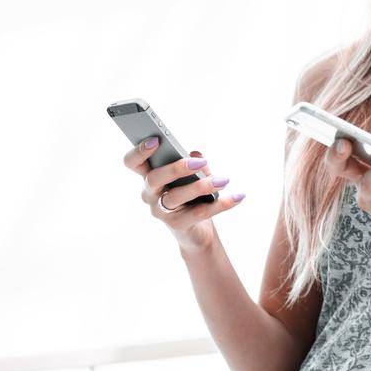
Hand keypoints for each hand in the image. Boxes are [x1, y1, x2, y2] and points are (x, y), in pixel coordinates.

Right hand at [122, 139, 244, 251]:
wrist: (197, 230)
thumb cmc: (191, 195)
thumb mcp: (194, 175)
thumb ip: (194, 162)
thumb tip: (196, 154)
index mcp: (149, 175)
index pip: (133, 162)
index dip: (139, 151)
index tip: (155, 140)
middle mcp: (150, 193)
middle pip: (154, 178)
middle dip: (176, 168)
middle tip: (200, 162)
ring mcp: (161, 211)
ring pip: (176, 196)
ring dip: (202, 186)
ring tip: (224, 180)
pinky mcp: (177, 225)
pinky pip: (199, 213)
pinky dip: (221, 204)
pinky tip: (237, 196)